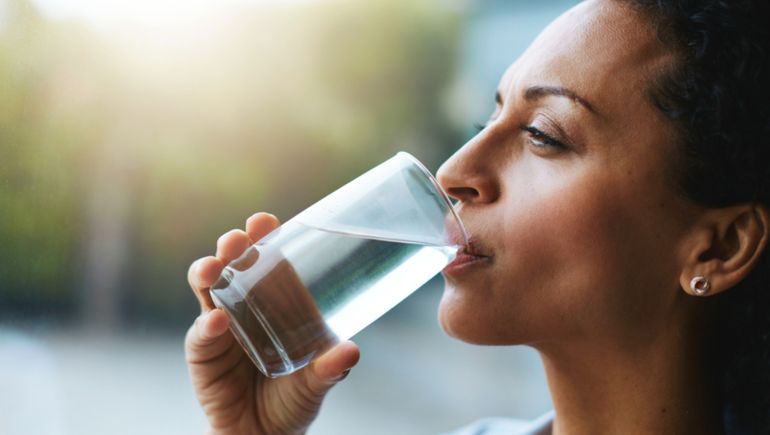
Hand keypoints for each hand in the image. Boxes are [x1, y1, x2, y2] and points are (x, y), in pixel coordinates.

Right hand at [185, 212, 359, 434]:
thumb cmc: (294, 399)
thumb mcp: (318, 382)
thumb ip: (331, 368)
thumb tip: (351, 350)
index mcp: (275, 302)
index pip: (267, 260)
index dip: (263, 237)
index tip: (265, 220)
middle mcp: (244, 306)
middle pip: (232, 265)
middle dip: (231, 246)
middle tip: (237, 240)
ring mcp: (220, 327)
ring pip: (207, 290)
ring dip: (207, 273)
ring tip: (214, 268)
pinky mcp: (203, 354)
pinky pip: (201, 336)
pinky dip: (206, 327)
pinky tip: (215, 322)